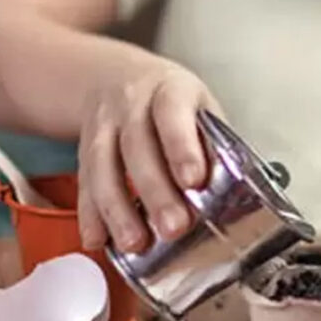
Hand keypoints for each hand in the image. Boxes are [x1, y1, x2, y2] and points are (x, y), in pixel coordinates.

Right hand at [76, 60, 220, 252]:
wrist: (117, 78)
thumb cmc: (172, 103)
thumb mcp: (199, 108)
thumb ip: (213, 145)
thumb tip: (237, 194)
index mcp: (170, 90)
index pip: (173, 114)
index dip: (182, 148)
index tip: (194, 181)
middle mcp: (131, 105)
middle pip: (137, 147)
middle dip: (155, 192)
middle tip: (173, 228)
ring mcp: (103, 127)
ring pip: (102, 167)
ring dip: (117, 210)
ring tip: (135, 243)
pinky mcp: (84, 151)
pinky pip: (84, 183)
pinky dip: (90, 215)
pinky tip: (97, 239)